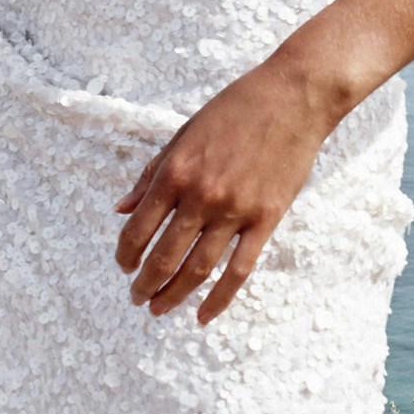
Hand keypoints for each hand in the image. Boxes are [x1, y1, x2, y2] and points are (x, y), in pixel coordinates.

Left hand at [114, 55, 340, 322]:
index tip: (122, 266)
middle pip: (164, 257)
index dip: (125, 254)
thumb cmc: (235, 109)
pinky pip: (238, 270)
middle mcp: (201, 195)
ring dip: (173, 295)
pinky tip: (203, 316)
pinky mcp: (266, 220)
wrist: (292, 97)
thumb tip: (121, 208)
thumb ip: (151, 174)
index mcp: (175, 172)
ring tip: (158, 309)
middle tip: (136, 297)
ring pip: (197, 270)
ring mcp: (235, 210)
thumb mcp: (183, 134)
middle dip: (144, 283)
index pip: (138, 228)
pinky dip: (219, 298)